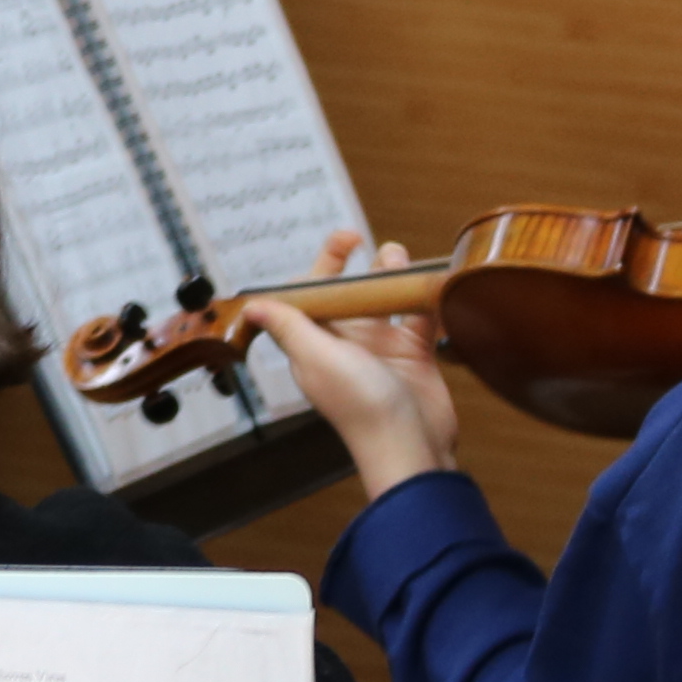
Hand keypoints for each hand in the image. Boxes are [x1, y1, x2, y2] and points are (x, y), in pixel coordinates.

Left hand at [232, 229, 464, 502]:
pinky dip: (423, 298)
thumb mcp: (317, 358)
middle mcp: (344, 343)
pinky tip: (429, 280)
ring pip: (382, 300)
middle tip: (360, 237)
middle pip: (345, 293)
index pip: (308, 296)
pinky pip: (417, 317)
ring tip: (397, 256)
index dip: (317, 267)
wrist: (411, 445)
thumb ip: (289, 326)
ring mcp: (380, 348)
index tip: (336, 243)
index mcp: (313, 344)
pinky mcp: (412, 355)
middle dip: (351, 264)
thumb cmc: (360, 406)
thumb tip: (252, 304)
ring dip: (388, 274)